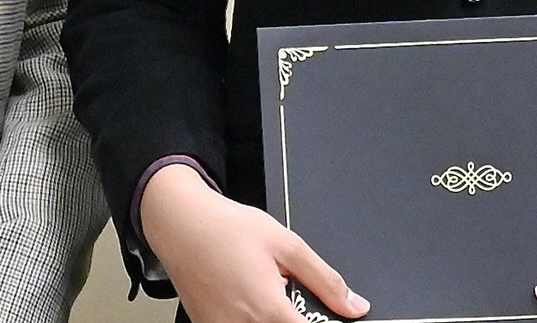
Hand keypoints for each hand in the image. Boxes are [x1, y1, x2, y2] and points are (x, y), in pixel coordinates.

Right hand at [139, 162, 368, 322]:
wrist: (181, 224)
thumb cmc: (227, 229)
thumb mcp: (287, 244)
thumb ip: (326, 280)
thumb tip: (355, 305)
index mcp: (268, 310)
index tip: (327, 316)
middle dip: (295, 317)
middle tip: (290, 294)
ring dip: (272, 318)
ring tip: (266, 292)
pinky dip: (251, 318)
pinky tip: (248, 297)